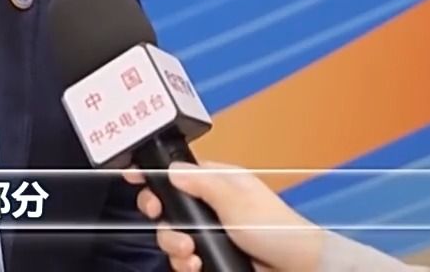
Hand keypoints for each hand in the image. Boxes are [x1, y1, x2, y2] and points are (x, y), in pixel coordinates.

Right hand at [123, 161, 325, 271]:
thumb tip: (172, 169)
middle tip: (163, 219)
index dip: (156, 174)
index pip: (178, 172)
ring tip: (190, 253)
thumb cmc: (278, 230)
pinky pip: (183, 257)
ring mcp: (211, 231)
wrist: (296, 268)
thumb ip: (201, 182)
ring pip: (173, 234)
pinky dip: (184, 262)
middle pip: (168, 205)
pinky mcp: (211, 254)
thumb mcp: (236, 199)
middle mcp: (212, 204)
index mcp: (219, 181)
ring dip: (174, 244)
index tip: (134, 175)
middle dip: (163, 217)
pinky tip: (195, 264)